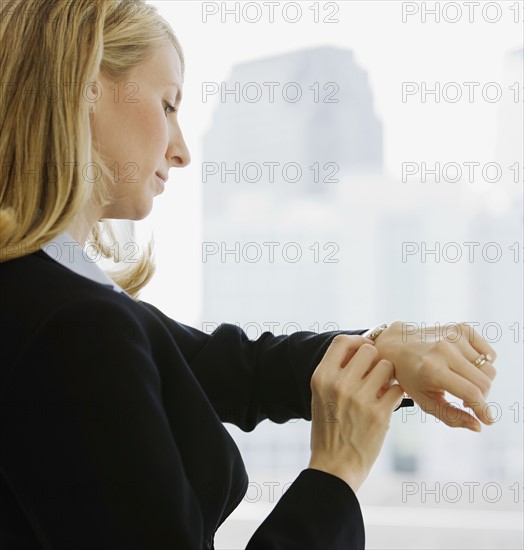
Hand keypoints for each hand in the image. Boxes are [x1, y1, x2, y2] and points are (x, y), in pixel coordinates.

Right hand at [308, 335, 403, 492]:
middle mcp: (338, 384)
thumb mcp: (320, 396)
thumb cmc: (328, 429)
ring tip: (381, 389)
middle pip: (368, 350)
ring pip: (386, 366)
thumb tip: (362, 348)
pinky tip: (387, 402)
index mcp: (321, 377)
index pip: (342, 341)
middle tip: (375, 374)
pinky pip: (397, 389)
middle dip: (375, 360)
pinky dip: (396, 394)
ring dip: (388, 376)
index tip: (364, 351)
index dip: (358, 342)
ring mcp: (359, 398)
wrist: (334, 466)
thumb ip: (335, 372)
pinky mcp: (379, 414)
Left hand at [373, 321, 497, 431]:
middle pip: (484, 382)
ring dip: (481, 381)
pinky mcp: (461, 329)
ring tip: (464, 383)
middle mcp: (444, 350)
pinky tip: (467, 367)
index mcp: (432, 369)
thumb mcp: (424, 401)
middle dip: (481, 397)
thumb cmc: (409, 377)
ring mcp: (453, 337)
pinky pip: (489, 353)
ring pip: (489, 369)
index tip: (487, 420)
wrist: (396, 345)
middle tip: (468, 401)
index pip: (471, 393)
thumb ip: (451, 417)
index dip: (483, 410)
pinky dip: (484, 364)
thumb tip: (479, 426)